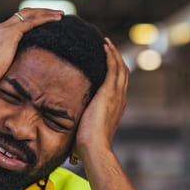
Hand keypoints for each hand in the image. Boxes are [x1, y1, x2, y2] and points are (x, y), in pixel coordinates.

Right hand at [0, 8, 62, 87]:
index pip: (12, 26)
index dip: (25, 24)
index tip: (37, 26)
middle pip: (22, 15)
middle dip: (38, 13)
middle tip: (53, 15)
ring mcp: (4, 29)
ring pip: (29, 14)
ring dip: (45, 13)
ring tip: (60, 14)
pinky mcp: (10, 33)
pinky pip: (32, 21)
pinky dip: (46, 18)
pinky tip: (58, 18)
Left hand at [74, 38, 128, 161]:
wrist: (95, 148)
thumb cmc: (88, 145)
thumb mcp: (85, 130)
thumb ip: (80, 124)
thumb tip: (67, 128)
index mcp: (116, 107)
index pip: (118, 84)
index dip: (114, 72)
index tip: (105, 62)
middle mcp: (120, 99)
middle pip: (122, 72)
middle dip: (115, 58)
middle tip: (106, 46)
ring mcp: (117, 95)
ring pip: (120, 66)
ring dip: (113, 52)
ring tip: (105, 42)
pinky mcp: (110, 91)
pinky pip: (113, 67)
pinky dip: (110, 55)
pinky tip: (103, 45)